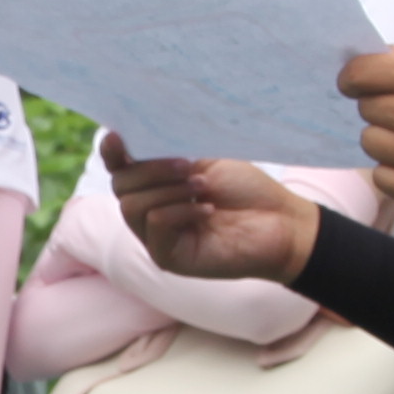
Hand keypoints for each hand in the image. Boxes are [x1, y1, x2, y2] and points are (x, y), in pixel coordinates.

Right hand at [110, 153, 319, 285]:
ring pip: (133, 206)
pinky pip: (156, 226)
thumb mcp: (205, 161)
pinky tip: (208, 210)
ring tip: (202, 186)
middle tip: (187, 165)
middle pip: (121, 186)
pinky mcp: (168, 258)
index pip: (120, 169)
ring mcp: (157, 237)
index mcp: (156, 185)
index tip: (116, 136)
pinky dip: (179, 211)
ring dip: (168, 190)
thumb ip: (168, 152)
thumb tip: (133, 135)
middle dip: (150, 170)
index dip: (112, 152)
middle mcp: (150, 211)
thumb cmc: (247, 191)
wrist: (281, 223)